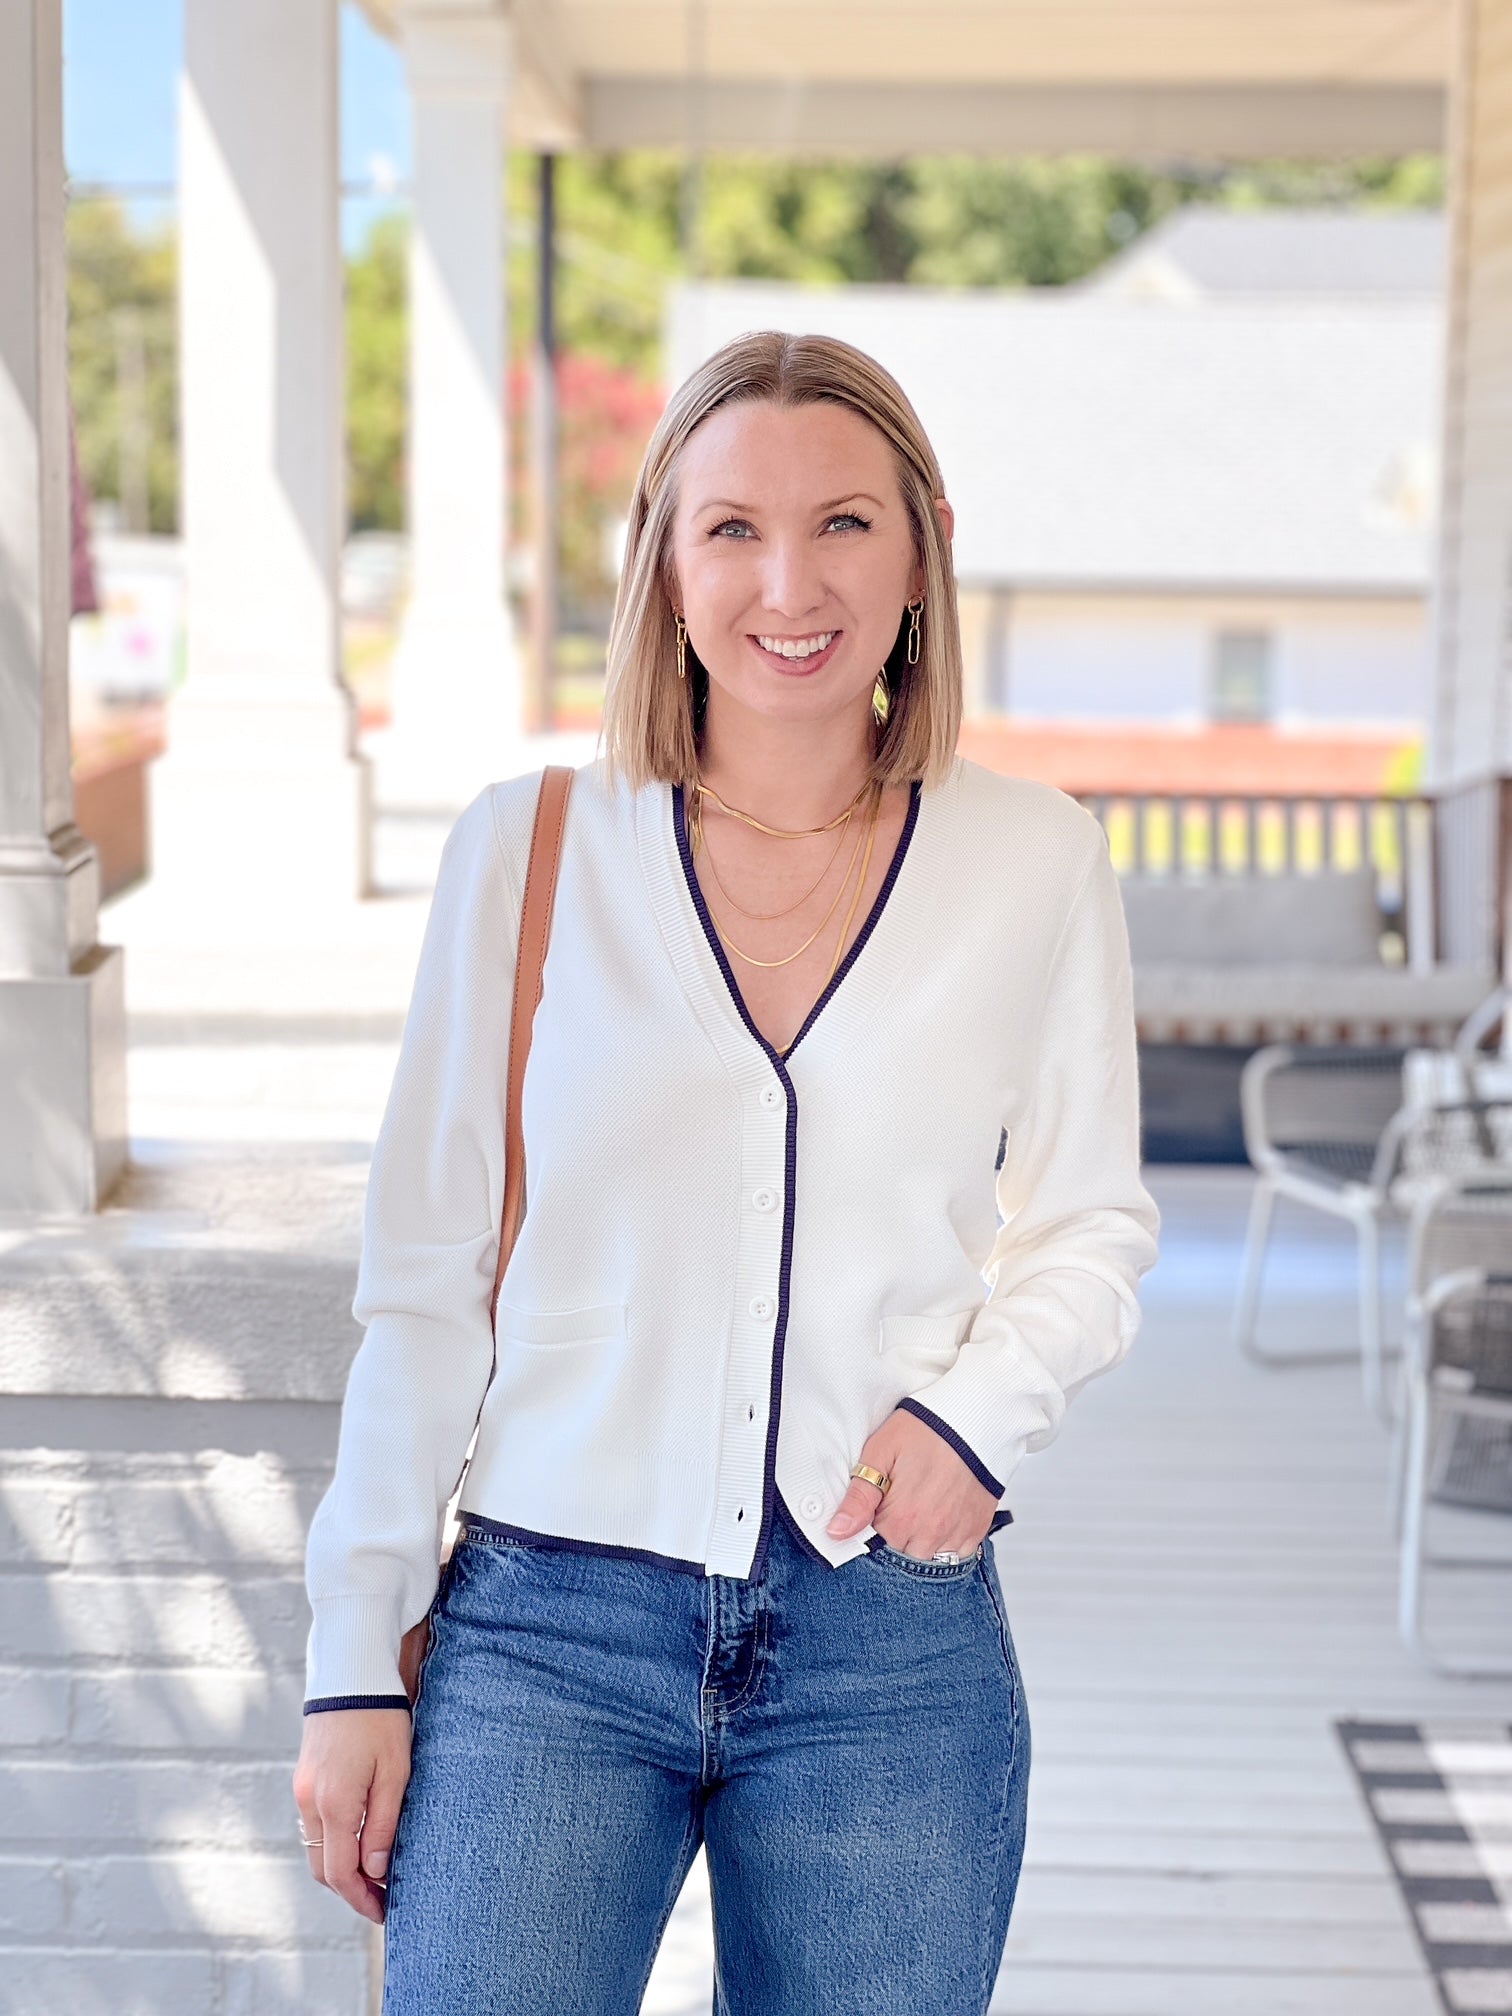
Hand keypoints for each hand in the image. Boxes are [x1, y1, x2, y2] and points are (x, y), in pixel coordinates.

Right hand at [293, 1708, 413, 1922]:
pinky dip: (334, 1842)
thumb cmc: (381, 1719)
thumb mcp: (395, 1771)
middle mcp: (310, 1802)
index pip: (342, 1872)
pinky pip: (314, 1825)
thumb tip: (377, 1869)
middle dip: (351, 1889)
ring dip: (341, 1867)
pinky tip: (359, 1839)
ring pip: (316, 1848)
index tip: (384, 1912)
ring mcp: (302, 1790)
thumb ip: (384, 1823)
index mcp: (335, 1803)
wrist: (350, 1673)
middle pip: (323, 1868)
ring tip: (375, 1872)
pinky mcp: (303, 1778)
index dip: (362, 1898)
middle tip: (382, 1898)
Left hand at [827, 1407, 997, 1557]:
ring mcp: (956, 1535)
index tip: (879, 1504)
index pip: (874, 1546)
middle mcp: (929, 1535)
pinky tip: (943, 1512)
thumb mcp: (880, 1453)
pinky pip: (957, 1554)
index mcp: (900, 1520)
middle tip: (902, 1498)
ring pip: (928, 1557)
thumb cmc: (923, 1430)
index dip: (873, 1524)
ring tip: (923, 1503)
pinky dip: (947, 1540)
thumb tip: (837, 1532)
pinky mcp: (976, 1531)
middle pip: (901, 1553)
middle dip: (896, 1532)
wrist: (973, 1418)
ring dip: (921, 1539)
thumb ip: (858, 1498)